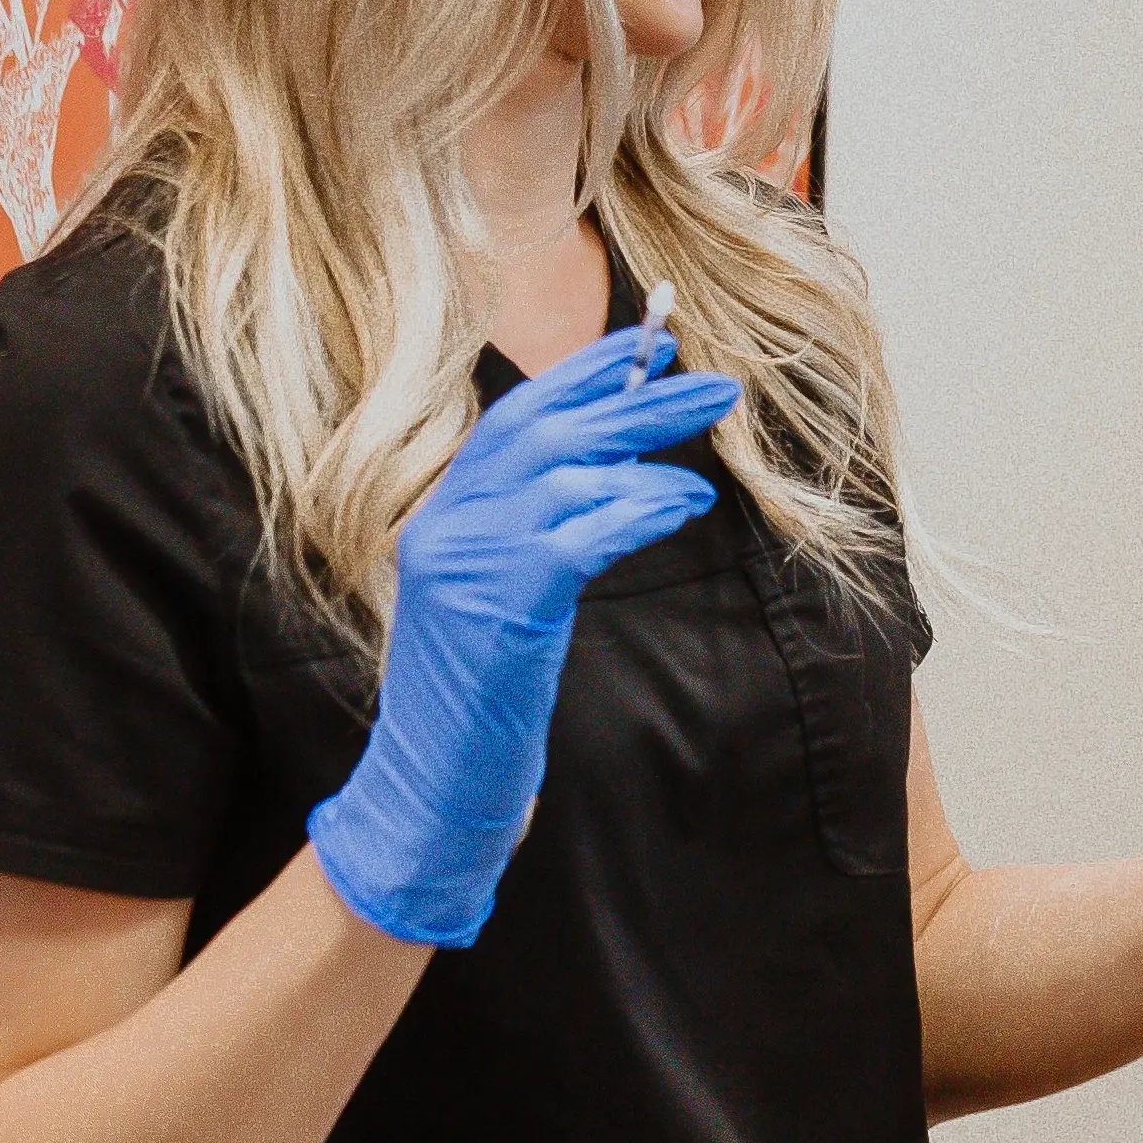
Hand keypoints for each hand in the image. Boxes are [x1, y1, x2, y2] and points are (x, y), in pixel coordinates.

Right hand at [306, 319, 738, 946]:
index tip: (649, 351)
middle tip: (714, 385)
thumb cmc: (477, 703)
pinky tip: (682, 504)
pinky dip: (638, 510)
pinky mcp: (499, 606)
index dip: (583, 378)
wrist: (429, 791)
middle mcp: (444, 526)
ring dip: (649, 455)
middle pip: (547, 430)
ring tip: (706, 460)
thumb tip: (614, 471)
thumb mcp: (497, 600)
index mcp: (441, 518)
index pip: (513, 418)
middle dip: (635, 399)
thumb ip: (533, 533)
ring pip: (564, 470)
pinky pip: (580, 533)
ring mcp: (464, 562)